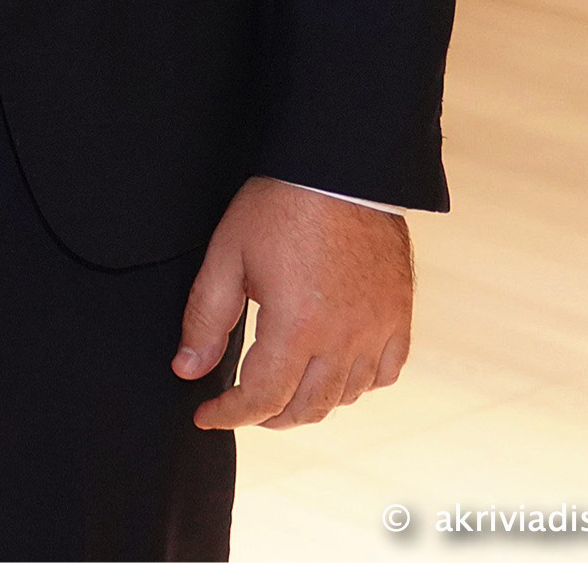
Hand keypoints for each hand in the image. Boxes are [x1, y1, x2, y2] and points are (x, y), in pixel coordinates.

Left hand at [177, 177, 413, 428]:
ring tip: (281, 391)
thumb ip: (206, 318)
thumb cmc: (279, 206)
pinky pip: (385, 373)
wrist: (341, 169)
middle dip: (267, 417)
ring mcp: (378, 329)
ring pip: (347, 396)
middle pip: (307, 408)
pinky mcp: (399, 315)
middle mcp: (344, 338)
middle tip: (240, 407)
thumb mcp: (227, 256)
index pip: (262, 398)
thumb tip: (188, 369)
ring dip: (310, 404)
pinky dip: (358, 385)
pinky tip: (333, 373)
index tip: (205, 414)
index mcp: (297, 326)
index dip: (229, 414)